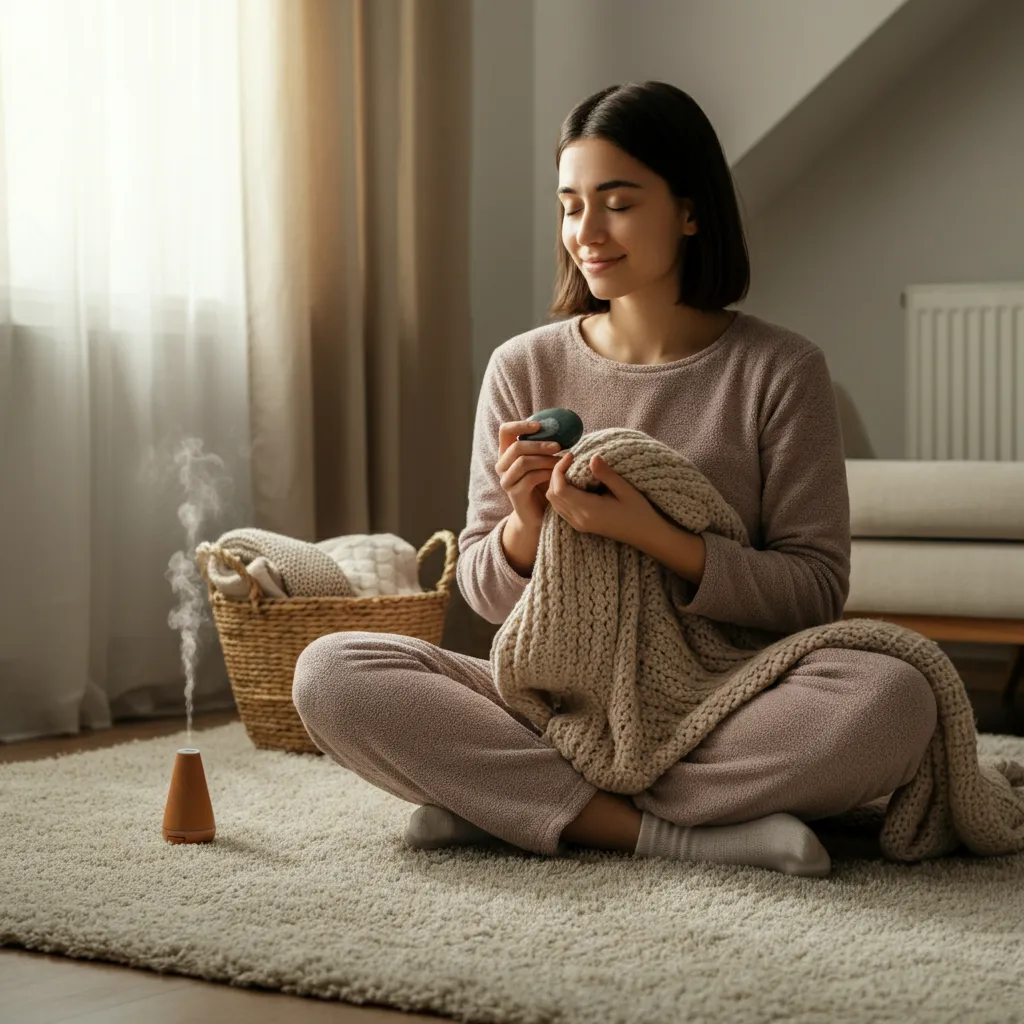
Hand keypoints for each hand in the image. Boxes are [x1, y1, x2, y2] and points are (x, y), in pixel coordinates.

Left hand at [545, 450, 661, 545]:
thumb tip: (592, 457)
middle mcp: (579, 519)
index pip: (560, 488)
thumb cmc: (639, 512)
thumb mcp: (625, 490)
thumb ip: (606, 474)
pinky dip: (561, 493)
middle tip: (569, 459)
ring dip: (556, 483)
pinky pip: (561, 508)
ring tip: (570, 468)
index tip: (571, 455)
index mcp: (589, 511)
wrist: (645, 534)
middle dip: (555, 474)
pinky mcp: (580, 525)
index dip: (559, 469)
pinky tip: (574, 482)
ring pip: (554, 502)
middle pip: (552, 495)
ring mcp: (578, 524)